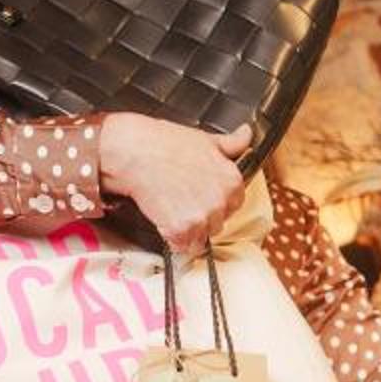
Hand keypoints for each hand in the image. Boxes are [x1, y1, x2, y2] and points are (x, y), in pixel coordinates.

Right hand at [100, 113, 251, 253]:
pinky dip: (173, 238)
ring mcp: (202, 218)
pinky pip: (183, 246)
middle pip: (218, 223)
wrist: (134, 153)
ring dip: (189, 229)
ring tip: (172, 207)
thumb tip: (246, 135)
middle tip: (183, 198)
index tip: (202, 195)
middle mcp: (221, 201)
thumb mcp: (205, 139)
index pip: (235, 204)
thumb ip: (231, 143)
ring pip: (201, 237)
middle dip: (203, 216)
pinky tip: (164, 217)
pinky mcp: (182, 230)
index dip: (216, 201)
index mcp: (232, 180)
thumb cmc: (164, 144)